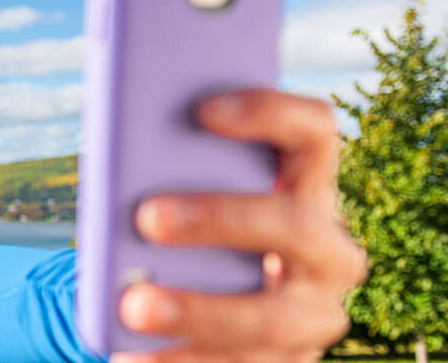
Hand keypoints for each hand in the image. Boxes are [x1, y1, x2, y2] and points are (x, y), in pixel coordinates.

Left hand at [111, 89, 368, 362]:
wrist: (223, 324)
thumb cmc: (198, 243)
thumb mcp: (196, 205)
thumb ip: (175, 179)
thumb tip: (118, 164)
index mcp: (309, 189)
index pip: (314, 133)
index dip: (269, 113)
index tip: (204, 110)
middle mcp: (329, 252)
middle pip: (295, 223)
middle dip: (220, 218)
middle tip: (147, 217)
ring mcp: (314, 315)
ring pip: (270, 316)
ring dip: (198, 309)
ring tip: (132, 305)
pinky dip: (181, 361)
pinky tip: (131, 357)